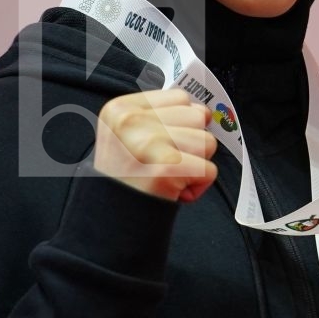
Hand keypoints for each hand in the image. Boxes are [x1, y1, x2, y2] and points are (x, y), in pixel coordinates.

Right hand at [92, 89, 217, 202]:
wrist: (109, 219)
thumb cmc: (125, 179)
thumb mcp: (127, 135)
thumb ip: (159, 116)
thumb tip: (204, 111)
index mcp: (121, 108)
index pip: (181, 98)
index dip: (181, 122)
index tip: (162, 142)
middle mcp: (132, 121)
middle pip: (198, 116)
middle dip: (191, 143)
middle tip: (164, 162)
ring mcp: (149, 143)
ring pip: (208, 142)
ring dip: (195, 164)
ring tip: (168, 175)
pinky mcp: (167, 168)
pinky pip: (209, 170)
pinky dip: (198, 186)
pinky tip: (173, 190)